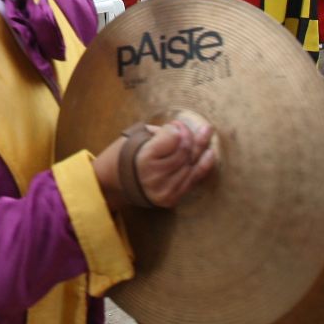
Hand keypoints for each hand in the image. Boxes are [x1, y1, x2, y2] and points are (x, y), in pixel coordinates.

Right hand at [97, 116, 217, 210]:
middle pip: (184, 151)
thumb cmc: (126, 155)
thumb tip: (182, 130)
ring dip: (200, 148)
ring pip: (191, 164)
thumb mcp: (136, 138)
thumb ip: (160, 134)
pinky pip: (192, 180)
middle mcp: (155, 176)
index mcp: (143, 158)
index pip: (172, 138)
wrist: (113, 184)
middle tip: (189, 128)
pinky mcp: (171, 199)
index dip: (177, 129)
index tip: (176, 125)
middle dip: (190, 136)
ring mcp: (165, 190)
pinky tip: (210, 153)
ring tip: (206, 133)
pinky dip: (203, 165)